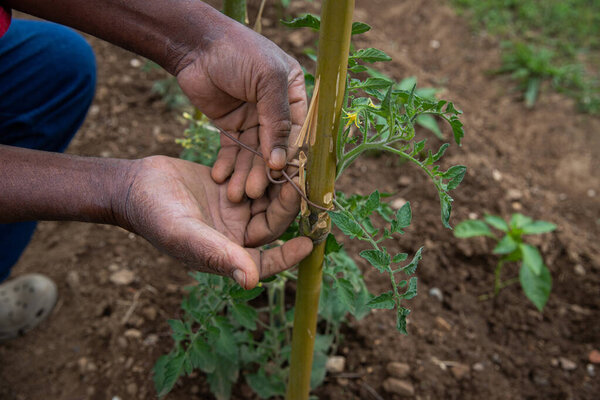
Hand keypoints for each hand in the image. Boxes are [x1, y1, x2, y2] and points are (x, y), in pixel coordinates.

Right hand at [121, 156, 312, 288]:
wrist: (135, 185)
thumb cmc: (155, 216)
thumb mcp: (185, 234)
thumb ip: (218, 255)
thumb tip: (251, 282)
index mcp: (227, 254)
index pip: (265, 261)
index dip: (288, 256)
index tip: (309, 244)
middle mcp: (235, 235)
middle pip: (272, 224)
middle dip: (287, 205)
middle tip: (300, 183)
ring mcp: (234, 210)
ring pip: (267, 201)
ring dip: (281, 185)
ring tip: (298, 166)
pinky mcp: (230, 188)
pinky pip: (255, 182)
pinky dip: (267, 172)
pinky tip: (281, 154)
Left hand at [176, 20, 306, 202]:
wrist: (196, 45)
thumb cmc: (238, 52)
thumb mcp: (266, 79)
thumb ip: (277, 119)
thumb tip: (280, 161)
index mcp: (294, 95)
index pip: (299, 132)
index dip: (290, 156)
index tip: (282, 177)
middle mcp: (276, 111)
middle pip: (274, 149)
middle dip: (263, 172)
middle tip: (254, 192)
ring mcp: (253, 120)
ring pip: (253, 154)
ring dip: (245, 174)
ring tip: (236, 194)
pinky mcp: (230, 127)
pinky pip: (232, 151)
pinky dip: (227, 166)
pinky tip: (221, 179)